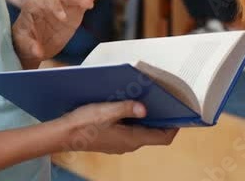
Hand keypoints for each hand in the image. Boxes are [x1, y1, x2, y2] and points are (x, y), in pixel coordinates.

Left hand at [12, 0, 107, 67]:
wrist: (30, 46)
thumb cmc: (23, 42)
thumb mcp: (24, 44)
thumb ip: (31, 47)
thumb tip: (38, 52)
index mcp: (35, 4)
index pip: (48, 1)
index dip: (57, 8)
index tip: (63, 19)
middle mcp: (49, 1)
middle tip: (88, 5)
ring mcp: (63, 4)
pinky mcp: (73, 10)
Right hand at [58, 100, 178, 153]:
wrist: (62, 135)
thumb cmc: (84, 123)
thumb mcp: (106, 111)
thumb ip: (127, 108)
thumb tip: (145, 108)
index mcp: (132, 139)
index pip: (163, 138)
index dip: (174, 127)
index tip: (181, 113)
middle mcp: (128, 144)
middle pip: (153, 133)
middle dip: (161, 118)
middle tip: (165, 101)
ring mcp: (119, 144)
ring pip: (141, 132)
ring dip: (146, 118)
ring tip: (148, 100)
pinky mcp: (111, 140)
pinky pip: (129, 131)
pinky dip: (133, 120)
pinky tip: (127, 106)